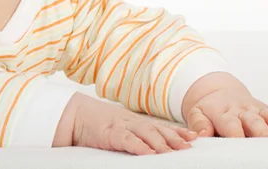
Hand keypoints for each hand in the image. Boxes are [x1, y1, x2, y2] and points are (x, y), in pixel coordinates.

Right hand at [69, 93, 197, 155]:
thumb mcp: (118, 127)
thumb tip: (151, 147)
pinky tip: (148, 154)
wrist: (74, 114)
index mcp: (134, 120)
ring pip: (145, 133)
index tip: (194, 136)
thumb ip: (133, 134)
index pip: (159, 125)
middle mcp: (130, 121)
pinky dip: (139, 146)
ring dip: (161, 142)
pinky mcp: (109, 133)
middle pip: (157, 128)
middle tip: (189, 146)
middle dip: (174, 137)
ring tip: (173, 152)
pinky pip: (126, 140)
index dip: (177, 131)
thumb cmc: (96, 123)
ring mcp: (120, 126)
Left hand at [184, 86, 267, 137]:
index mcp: (223, 112)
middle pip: (255, 122)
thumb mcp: (196, 113)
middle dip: (262, 133)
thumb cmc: (208, 108)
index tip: (240, 146)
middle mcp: (243, 111)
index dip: (235, 136)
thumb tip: (200, 135)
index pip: (230, 125)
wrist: (216, 90)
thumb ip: (198, 124)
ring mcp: (258, 110)